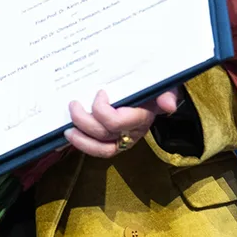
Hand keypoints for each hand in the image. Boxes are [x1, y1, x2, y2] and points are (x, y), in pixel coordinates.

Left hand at [64, 88, 179, 158]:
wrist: (155, 94)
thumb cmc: (155, 88)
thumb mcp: (164, 86)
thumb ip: (168, 93)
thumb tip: (169, 105)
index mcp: (141, 118)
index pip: (118, 122)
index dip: (102, 110)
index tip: (100, 92)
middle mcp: (132, 133)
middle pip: (105, 135)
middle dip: (85, 122)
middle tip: (73, 105)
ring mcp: (122, 140)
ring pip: (101, 149)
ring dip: (81, 141)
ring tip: (67, 129)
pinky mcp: (112, 142)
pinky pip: (98, 150)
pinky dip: (83, 145)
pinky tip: (71, 136)